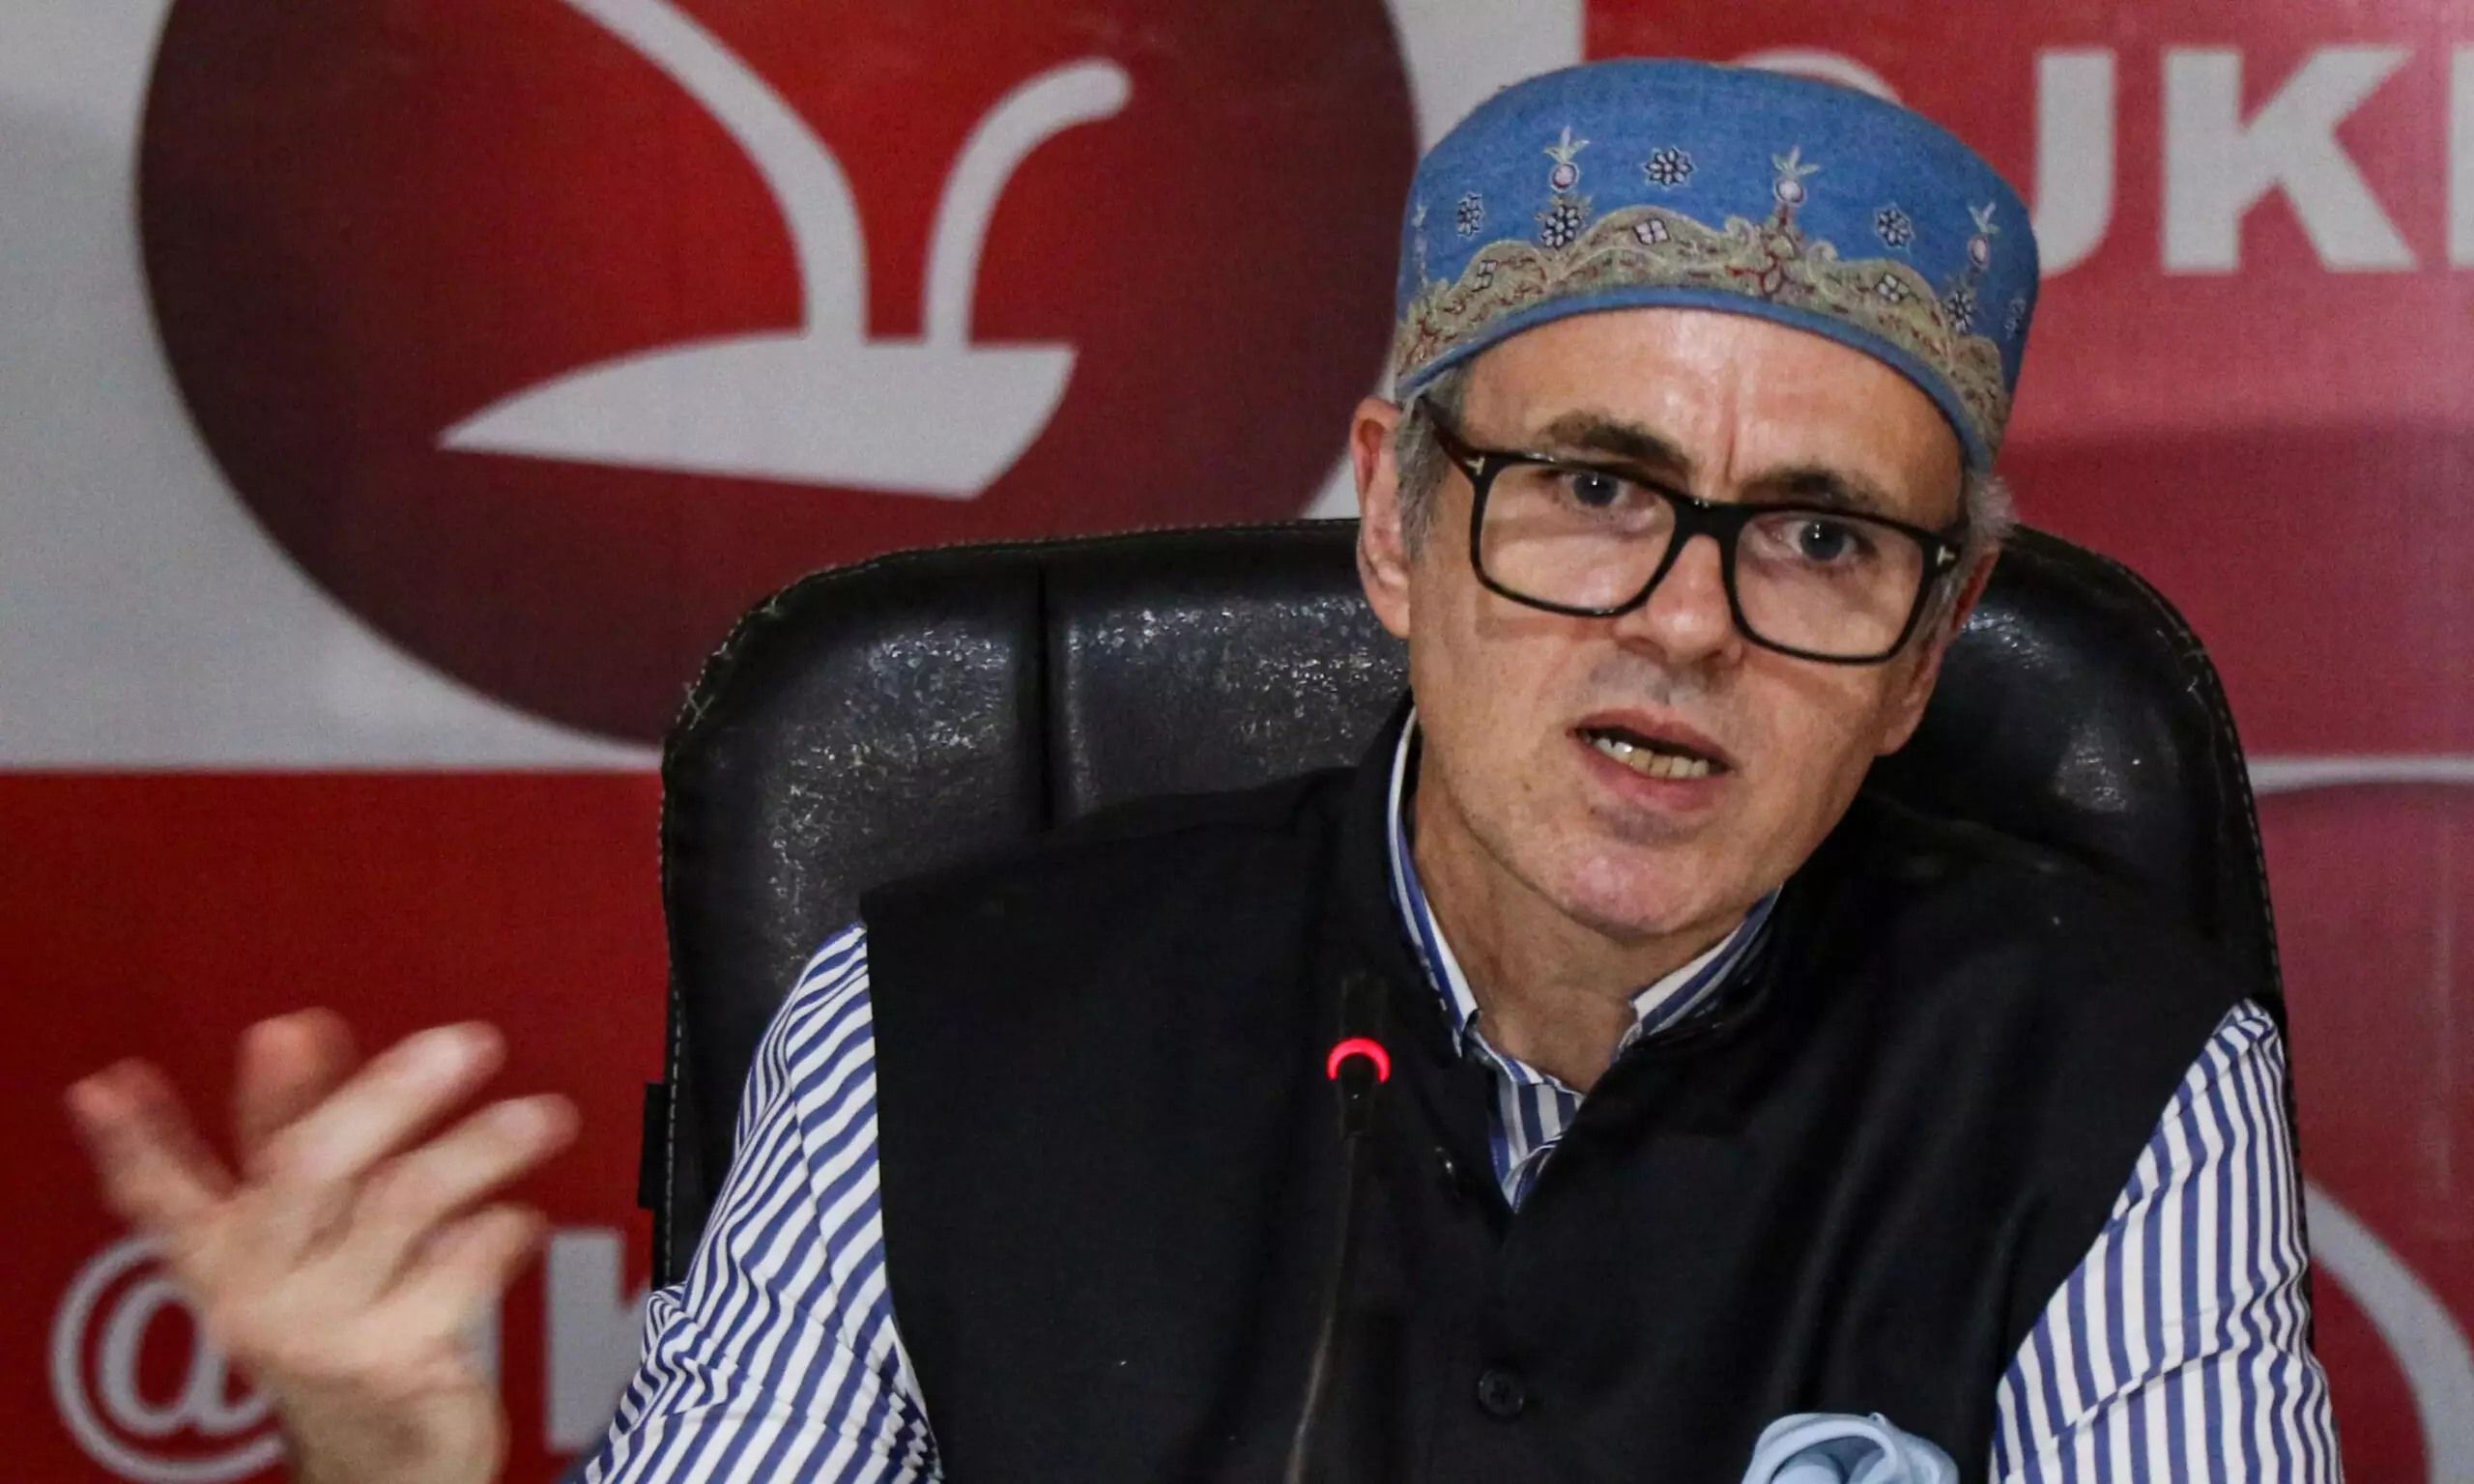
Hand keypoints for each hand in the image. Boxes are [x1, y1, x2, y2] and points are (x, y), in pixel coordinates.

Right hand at [65, 1013, 577, 1483]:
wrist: (386, 1459)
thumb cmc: (346, 1320)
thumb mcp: (308, 1234)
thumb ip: (299, 1131)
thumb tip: (299, 1028)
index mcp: (223, 1257)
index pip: (158, 1194)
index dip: (132, 1141)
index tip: (112, 1086)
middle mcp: (259, 1294)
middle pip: (309, 1166)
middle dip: (385, 1094)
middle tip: (459, 1044)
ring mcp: (323, 1332)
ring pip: (404, 1203)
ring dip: (480, 1148)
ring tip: (542, 1118)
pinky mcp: (393, 1364)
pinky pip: (457, 1273)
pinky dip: (498, 1235)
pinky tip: (519, 1219)